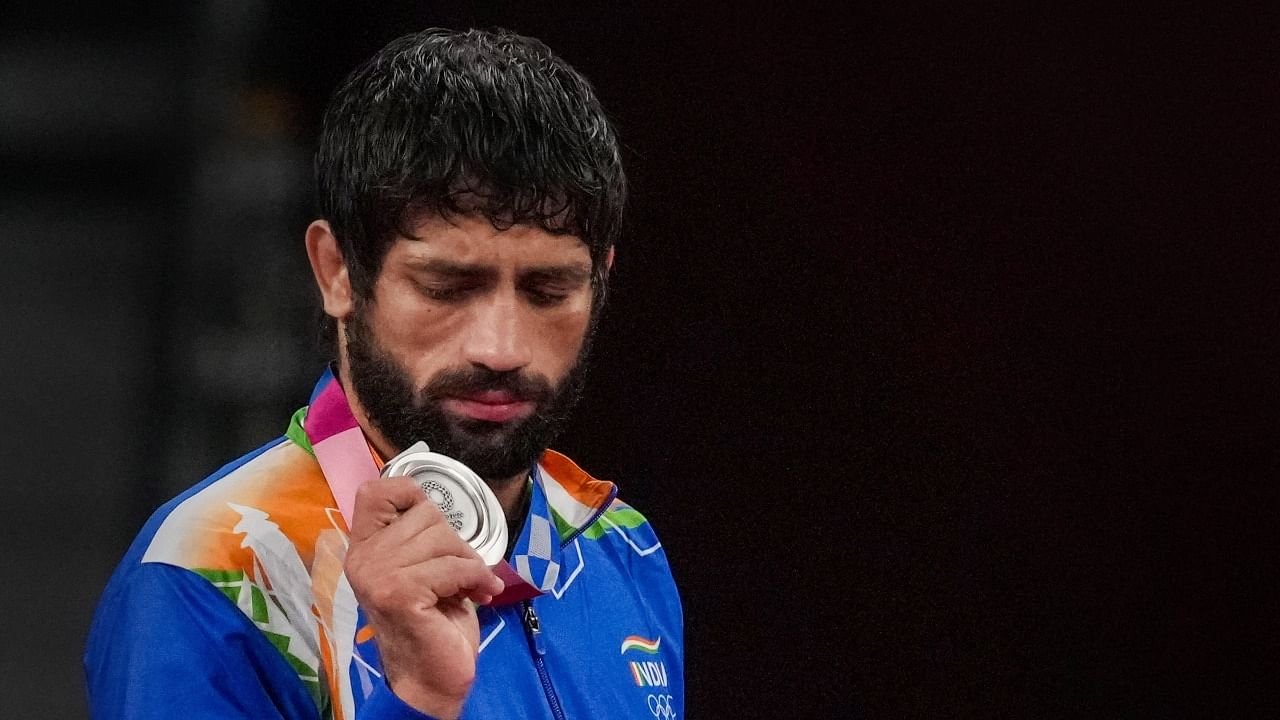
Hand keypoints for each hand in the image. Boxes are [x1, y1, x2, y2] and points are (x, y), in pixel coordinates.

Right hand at [344, 476, 504, 718]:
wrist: (431, 678)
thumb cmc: (432, 622)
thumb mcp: (422, 569)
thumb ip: (419, 538)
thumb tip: (437, 504)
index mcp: (363, 548)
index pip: (375, 491)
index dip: (411, 495)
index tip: (436, 526)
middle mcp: (362, 558)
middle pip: (426, 514)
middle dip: (455, 542)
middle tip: (460, 573)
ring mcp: (377, 575)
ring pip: (443, 539)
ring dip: (469, 563)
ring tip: (467, 588)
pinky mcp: (399, 593)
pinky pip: (453, 567)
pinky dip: (477, 579)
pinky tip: (480, 595)